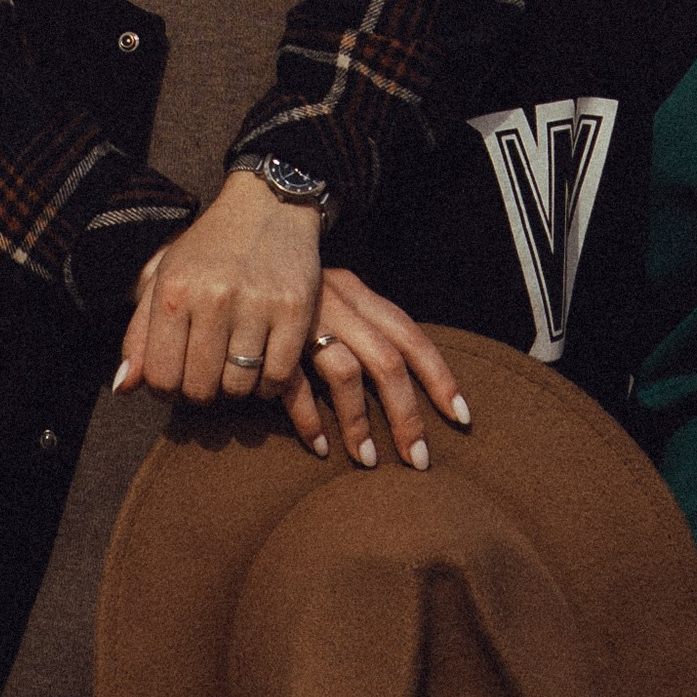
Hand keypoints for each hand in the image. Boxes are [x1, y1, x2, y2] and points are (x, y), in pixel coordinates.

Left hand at [114, 169, 323, 407]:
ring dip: (236, 386)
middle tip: (209, 371)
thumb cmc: (209, 250)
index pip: (160, 377)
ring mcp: (256, 305)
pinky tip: (263, 362)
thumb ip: (139, 335)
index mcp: (173, 292)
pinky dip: (270, 383)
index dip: (166, 389)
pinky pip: (277, 377)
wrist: (268, 207)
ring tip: (236, 363)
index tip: (177, 377)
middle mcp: (212, 298)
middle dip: (201, 390)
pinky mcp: (294, 310)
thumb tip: (122, 388)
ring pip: (239, 387)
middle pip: (200, 388)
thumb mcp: (165, 278)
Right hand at [276, 264, 472, 472]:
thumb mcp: (330, 291)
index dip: (440, 376)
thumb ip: (360, 326)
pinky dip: (309, 419)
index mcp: (355, 289)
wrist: (233, 234)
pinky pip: (294, 383)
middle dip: (407, 415)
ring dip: (359, 423)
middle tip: (420, 460)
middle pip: (386, 361)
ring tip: (370, 462)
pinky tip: (319, 447)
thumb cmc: (285, 277)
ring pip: (345, 373)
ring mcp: (301, 319)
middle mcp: (335, 300)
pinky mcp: (267, 338)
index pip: (409, 333)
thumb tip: (410, 378)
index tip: (462, 417)